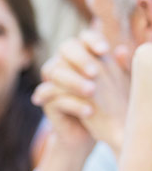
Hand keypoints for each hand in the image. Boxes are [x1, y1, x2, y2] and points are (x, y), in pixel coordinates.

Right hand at [33, 31, 129, 155]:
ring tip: (91, 92)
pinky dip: (71, 104)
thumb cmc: (107, 104)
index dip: (92, 40)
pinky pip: (53, 97)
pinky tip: (89, 111)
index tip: (104, 51)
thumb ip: (121, 68)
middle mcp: (64, 64)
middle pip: (65, 48)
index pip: (83, 38)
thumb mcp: (118, 86)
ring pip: (54, 72)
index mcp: (82, 55)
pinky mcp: (47, 102)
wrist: (92, 132)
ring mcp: (53, 81)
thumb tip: (122, 51)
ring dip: (73, 81)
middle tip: (95, 72)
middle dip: (80, 58)